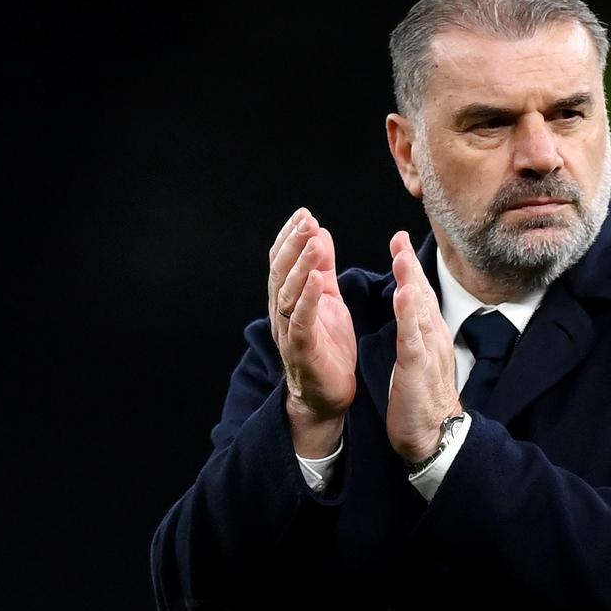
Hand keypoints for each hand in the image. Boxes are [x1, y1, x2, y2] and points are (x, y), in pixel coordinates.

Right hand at [268, 208, 356, 455]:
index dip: (291, 237)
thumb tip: (319, 232)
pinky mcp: (301, 350)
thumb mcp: (329, 299)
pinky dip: (307, 299)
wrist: (327, 396)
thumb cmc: (328, 347)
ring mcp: (289, 332)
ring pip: (288, 293)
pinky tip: (317, 279)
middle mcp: (282, 313)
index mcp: (289, 299)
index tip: (304, 214)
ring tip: (315, 241)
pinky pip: (300, 321)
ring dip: (301, 265)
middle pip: (281, 272)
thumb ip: (323, 268)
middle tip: (307, 221)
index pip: (283, 261)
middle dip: (294, 245)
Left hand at [386, 230, 462, 462]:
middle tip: (399, 237)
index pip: (420, 295)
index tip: (400, 243)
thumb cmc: (423, 399)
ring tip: (401, 257)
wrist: (435, 434)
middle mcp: (434, 337)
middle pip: (422, 294)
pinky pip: (413, 338)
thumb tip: (412, 312)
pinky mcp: (418, 368)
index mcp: (431, 335)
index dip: (410, 268)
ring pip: (419, 311)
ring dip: (411, 282)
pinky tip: (404, 296)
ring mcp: (428, 351)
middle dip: (410, 265)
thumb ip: (417, 333)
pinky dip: (408, 315)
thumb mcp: (420, 358)